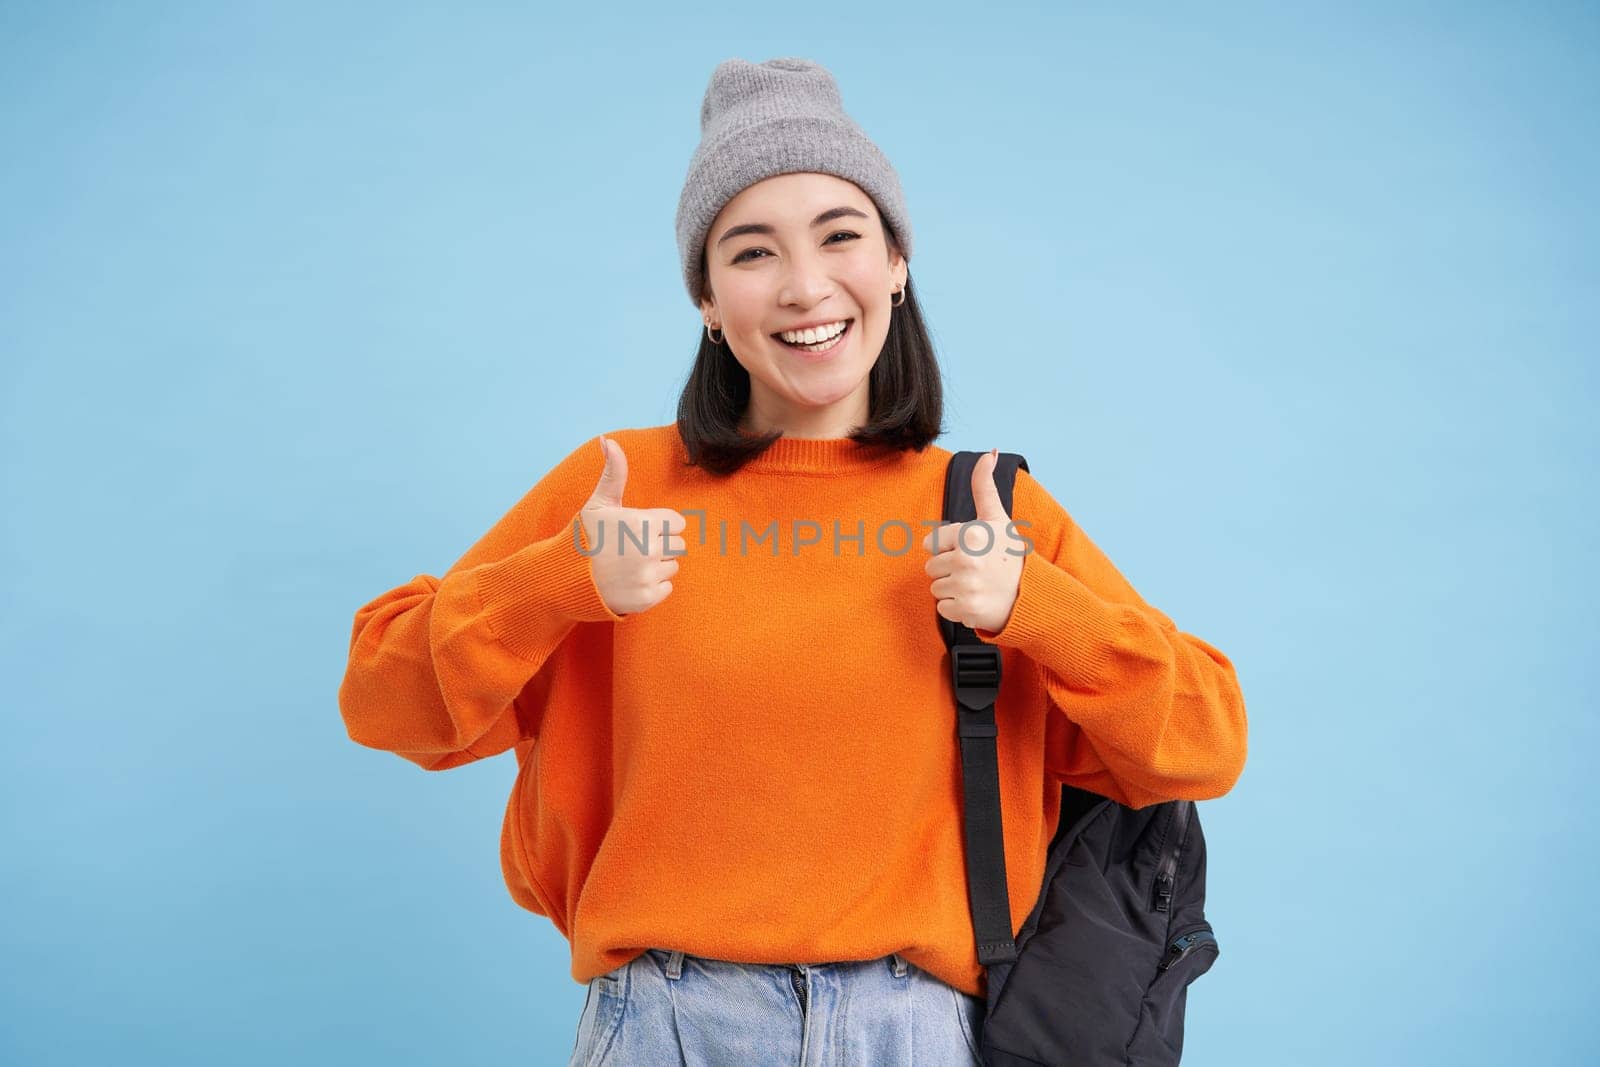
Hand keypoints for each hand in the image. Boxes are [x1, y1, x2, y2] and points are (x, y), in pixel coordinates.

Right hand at [580, 435, 686, 615]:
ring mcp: (647, 575)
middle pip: (677, 545)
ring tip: (628, 566)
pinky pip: (665, 588)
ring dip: (656, 567)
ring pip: (672, 567)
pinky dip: (651, 588)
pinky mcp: (646, 599)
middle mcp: (648, 549)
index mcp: (642, 522)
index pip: (677, 523)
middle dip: (659, 546)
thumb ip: (613, 472)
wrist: (563, 578)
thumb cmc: (584, 536)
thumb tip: (609, 439)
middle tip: (631, 550)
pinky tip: (630, 582)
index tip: (637, 530)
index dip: (659, 525)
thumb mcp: (598, 502)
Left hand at [922, 448, 1023, 633]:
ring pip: (936, 589)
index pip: (930, 544)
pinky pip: (943, 609)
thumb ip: (984, 485)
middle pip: (931, 568)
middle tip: (975, 570)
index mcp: (970, 534)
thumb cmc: (1009, 553)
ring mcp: (967, 586)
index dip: (947, 548)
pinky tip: (976, 600)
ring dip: (952, 589)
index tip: (969, 551)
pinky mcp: (967, 610)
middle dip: (949, 570)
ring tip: (976, 585)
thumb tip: (989, 452)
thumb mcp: (997, 517)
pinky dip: (957, 608)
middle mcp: (966, 560)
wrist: (1031, 594)